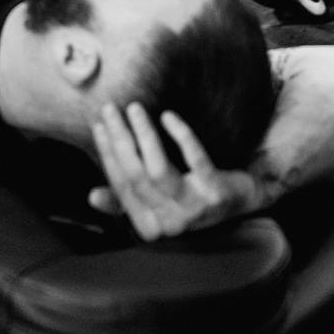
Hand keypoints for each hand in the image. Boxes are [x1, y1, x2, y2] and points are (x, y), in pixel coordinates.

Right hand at [88, 101, 266, 240]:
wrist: (242, 202)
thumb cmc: (193, 199)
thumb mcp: (158, 204)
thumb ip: (125, 201)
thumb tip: (91, 196)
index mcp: (150, 226)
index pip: (121, 185)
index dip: (107, 153)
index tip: (98, 125)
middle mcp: (170, 222)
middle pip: (136, 175)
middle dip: (119, 139)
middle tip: (110, 109)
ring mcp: (194, 208)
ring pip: (158, 170)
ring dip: (144, 134)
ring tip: (134, 108)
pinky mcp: (216, 192)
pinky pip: (195, 160)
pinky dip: (181, 136)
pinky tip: (168, 116)